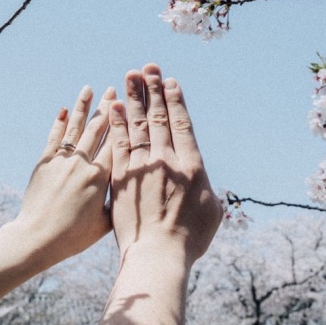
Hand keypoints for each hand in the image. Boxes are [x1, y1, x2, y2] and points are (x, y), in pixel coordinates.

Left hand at [13, 84, 115, 267]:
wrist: (36, 238)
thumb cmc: (73, 236)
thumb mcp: (104, 223)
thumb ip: (117, 202)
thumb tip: (132, 188)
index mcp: (99, 178)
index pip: (116, 143)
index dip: (123, 122)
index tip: (130, 105)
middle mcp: (81, 164)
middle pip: (97, 130)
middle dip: (105, 108)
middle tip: (113, 89)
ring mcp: (61, 162)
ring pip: (75, 128)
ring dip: (82, 107)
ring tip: (88, 89)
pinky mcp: (44, 164)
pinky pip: (54, 138)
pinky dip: (59, 123)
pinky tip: (64, 110)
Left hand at [109, 64, 221, 264]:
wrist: (156, 256)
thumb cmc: (189, 240)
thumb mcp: (212, 212)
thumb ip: (206, 188)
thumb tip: (203, 180)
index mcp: (191, 165)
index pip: (181, 124)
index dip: (175, 100)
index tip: (170, 82)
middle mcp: (165, 160)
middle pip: (157, 117)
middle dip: (153, 90)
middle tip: (148, 68)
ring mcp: (141, 167)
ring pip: (136, 124)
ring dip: (133, 98)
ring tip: (130, 77)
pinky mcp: (120, 178)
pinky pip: (117, 144)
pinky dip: (116, 123)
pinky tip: (113, 107)